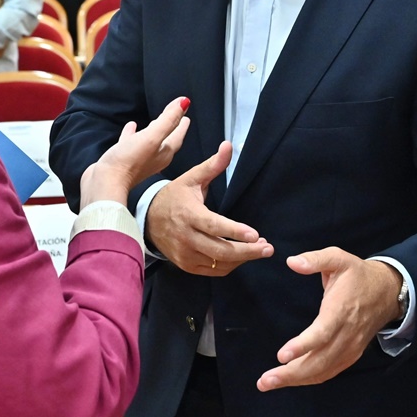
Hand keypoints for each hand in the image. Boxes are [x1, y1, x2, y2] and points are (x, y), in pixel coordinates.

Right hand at [80, 98, 191, 206]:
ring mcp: (139, 159)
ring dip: (153, 130)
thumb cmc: (129, 162)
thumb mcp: (152, 136)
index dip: (182, 121)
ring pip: (150, 141)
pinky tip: (130, 128)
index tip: (185, 109)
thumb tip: (184, 102)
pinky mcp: (124, 160)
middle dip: (171, 126)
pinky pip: (132, 143)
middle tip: (174, 115)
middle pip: (166, 138)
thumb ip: (168, 120)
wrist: (106, 182)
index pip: (178, 134)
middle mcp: (154, 157)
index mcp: (164, 153)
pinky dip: (133, 134)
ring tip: (153, 121)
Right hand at [146, 141, 272, 274]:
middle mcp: (186, 237)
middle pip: (220, 250)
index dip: (234, 231)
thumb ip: (213, 165)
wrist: (148, 218)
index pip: (213, 225)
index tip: (255, 234)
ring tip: (260, 249)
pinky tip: (242, 256)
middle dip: (247, 251)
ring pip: (218, 263)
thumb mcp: (192, 178)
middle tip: (268, 248)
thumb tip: (228, 146)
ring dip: (242, 259)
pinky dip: (230, 265)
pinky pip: (213, 270)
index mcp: (188, 214)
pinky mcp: (186, 265)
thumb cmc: (174, 196)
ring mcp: (185, 254)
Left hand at [257, 249, 401, 390]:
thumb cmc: (357, 274)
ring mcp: (350, 347)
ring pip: (322, 370)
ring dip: (295, 380)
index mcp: (340, 310)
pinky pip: (329, 372)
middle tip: (264, 381)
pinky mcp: (350, 354)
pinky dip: (309, 379)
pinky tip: (290, 380)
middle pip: (319, 360)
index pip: (322, 333)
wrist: (387, 292)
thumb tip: (292, 262)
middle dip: (290, 373)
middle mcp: (346, 334)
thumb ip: (315, 259)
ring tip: (268, 383)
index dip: (302, 346)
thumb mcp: (339, 258)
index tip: (281, 355)